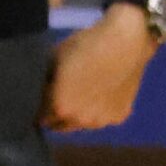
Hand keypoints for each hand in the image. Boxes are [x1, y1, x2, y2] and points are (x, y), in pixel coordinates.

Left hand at [42, 4, 157, 131]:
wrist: (125, 40)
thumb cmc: (86, 44)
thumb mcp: (54, 57)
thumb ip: (44, 80)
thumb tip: (39, 89)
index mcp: (59, 107)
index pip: (40, 117)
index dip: (40, 106)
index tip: (45, 96)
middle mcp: (79, 121)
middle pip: (60, 125)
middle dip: (58, 113)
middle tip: (64, 93)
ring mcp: (101, 121)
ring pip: (83, 124)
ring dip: (80, 114)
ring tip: (86, 90)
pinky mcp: (120, 116)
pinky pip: (104, 117)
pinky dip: (102, 109)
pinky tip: (105, 89)